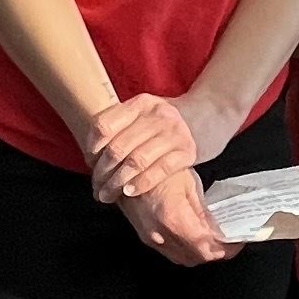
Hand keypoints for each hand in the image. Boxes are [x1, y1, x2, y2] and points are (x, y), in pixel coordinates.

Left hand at [84, 91, 198, 206]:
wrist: (207, 117)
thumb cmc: (165, 122)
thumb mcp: (144, 114)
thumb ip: (121, 127)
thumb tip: (92, 157)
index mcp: (140, 103)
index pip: (104, 125)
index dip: (92, 148)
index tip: (90, 163)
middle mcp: (158, 115)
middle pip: (118, 147)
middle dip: (103, 173)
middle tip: (97, 188)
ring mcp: (175, 133)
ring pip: (136, 161)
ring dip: (118, 183)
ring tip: (108, 195)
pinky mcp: (188, 151)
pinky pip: (160, 170)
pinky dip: (142, 183)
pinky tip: (130, 192)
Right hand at [121, 167, 234, 265]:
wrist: (124, 167)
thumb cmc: (157, 167)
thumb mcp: (188, 183)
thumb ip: (203, 212)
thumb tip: (220, 230)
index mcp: (173, 218)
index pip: (205, 248)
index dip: (225, 249)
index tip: (236, 242)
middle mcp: (160, 234)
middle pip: (195, 258)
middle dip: (215, 253)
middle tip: (228, 242)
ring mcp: (150, 238)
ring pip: (182, 258)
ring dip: (199, 253)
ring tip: (213, 240)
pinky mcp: (144, 236)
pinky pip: (170, 251)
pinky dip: (185, 249)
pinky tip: (193, 237)